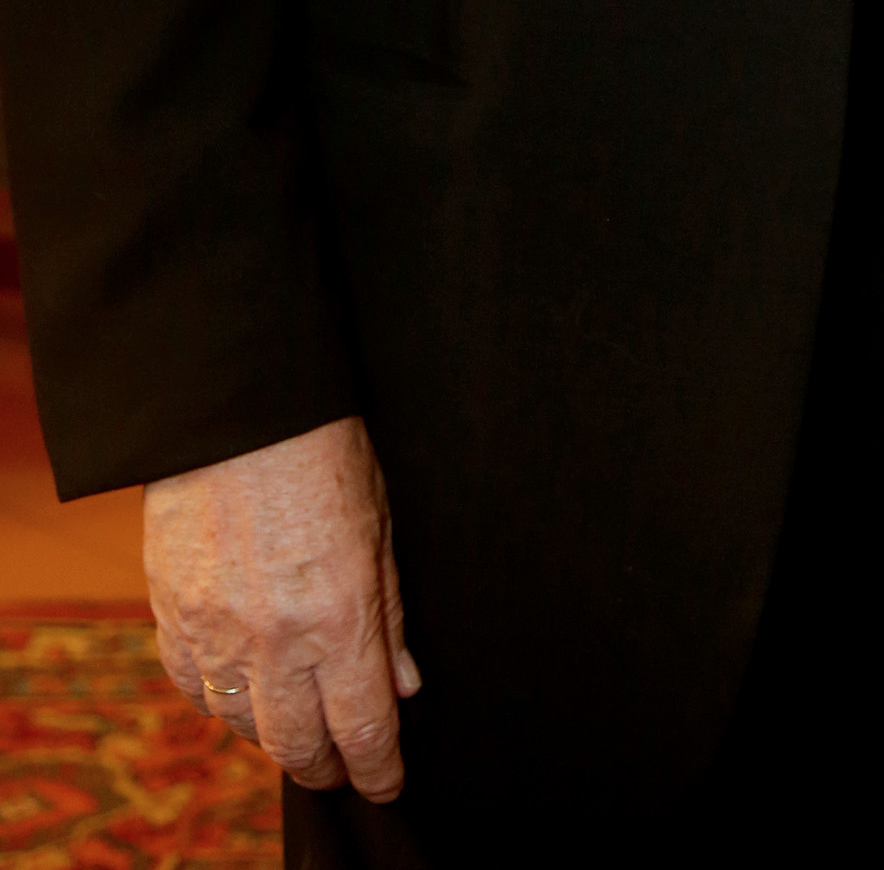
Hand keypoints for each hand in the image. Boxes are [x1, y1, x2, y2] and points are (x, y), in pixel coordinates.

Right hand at [145, 414, 420, 800]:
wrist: (237, 410)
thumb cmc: (322, 453)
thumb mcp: (380, 528)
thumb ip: (389, 615)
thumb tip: (402, 685)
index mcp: (340, 619)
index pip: (362, 728)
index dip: (377, 768)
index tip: (387, 782)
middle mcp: (276, 641)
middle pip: (298, 745)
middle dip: (325, 765)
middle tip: (341, 764)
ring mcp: (215, 634)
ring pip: (242, 725)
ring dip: (272, 734)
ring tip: (295, 724)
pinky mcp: (172, 616)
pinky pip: (194, 688)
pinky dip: (220, 699)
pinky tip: (241, 687)